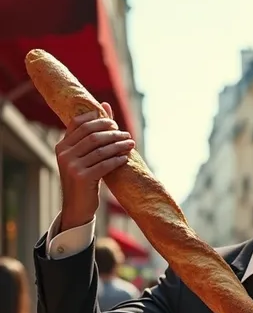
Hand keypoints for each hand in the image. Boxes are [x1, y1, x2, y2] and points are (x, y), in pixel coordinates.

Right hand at [55, 102, 134, 230]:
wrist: (77, 207)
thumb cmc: (84, 178)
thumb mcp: (84, 156)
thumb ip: (93, 134)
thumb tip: (106, 105)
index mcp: (62, 146)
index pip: (79, 123)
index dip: (98, 120)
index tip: (113, 123)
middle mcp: (64, 154)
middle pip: (93, 135)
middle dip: (113, 133)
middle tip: (127, 134)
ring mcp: (72, 166)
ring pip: (101, 150)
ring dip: (119, 146)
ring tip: (131, 144)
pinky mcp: (82, 178)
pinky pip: (104, 165)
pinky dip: (117, 160)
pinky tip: (126, 159)